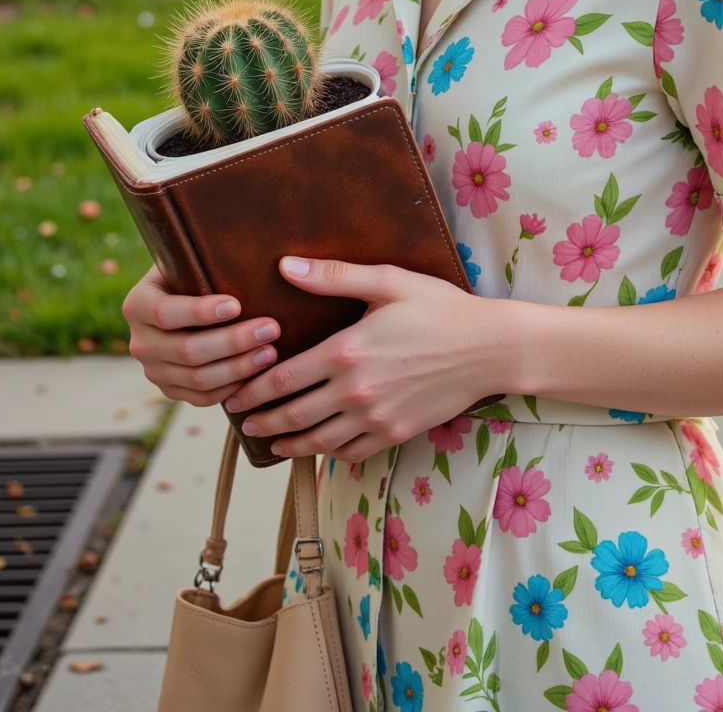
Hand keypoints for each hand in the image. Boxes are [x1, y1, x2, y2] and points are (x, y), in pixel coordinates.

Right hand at [123, 265, 281, 406]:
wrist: (182, 302)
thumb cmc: (196, 274)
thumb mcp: (190, 261)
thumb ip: (206, 260)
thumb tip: (268, 259)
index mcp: (138, 304)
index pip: (165, 313)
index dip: (200, 312)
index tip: (236, 305)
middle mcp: (139, 341)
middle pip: (186, 350)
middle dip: (233, 341)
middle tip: (271, 328)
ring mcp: (153, 370)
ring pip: (197, 378)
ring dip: (238, 367)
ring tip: (270, 351)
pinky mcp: (170, 390)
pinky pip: (201, 397)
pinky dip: (230, 388)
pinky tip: (256, 374)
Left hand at [225, 257, 500, 462]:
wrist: (489, 348)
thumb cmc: (440, 308)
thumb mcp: (388, 281)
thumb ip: (333, 277)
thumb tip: (285, 266)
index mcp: (346, 351)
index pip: (282, 378)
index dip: (252, 389)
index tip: (234, 394)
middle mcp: (356, 391)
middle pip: (293, 416)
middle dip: (262, 422)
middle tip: (243, 422)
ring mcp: (376, 418)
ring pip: (318, 441)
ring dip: (288, 444)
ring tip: (271, 443)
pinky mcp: (396, 433)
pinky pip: (352, 454)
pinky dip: (328, 455)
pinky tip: (319, 449)